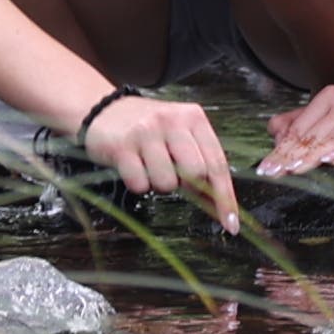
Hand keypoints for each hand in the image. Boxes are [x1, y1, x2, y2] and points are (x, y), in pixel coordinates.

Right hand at [80, 96, 240, 232]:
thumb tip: (217, 202)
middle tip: (173, 175)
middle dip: (187, 185)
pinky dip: (138, 183)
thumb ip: (199, 160)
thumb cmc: (147, 127)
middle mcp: (172, 121)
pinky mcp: (122, 146)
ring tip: (149, 166)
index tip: (231, 224)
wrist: (102, 110)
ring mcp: (146, 132)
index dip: (225, 197)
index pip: (217, 163)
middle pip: (196, 173)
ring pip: (167, 182)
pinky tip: (133, 167)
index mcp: (193, 118)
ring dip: (159, 184)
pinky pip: (139, 184)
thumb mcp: (178, 134)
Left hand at [259, 86, 333, 177]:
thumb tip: (274, 133)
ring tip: (297, 169)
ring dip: (315, 155)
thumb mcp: (328, 128)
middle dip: (293, 156)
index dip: (281, 150)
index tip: (265, 169)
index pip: (299, 128)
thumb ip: (299, 127)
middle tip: (276, 174)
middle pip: (314, 134)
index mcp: (329, 98)